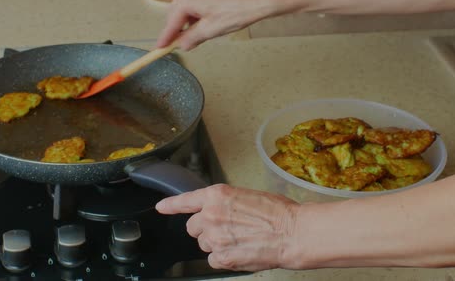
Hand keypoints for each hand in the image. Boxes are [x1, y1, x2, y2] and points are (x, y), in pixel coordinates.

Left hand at [155, 184, 300, 270]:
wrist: (292, 233)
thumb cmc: (278, 212)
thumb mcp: (247, 195)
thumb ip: (225, 203)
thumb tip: (219, 211)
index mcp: (217, 195)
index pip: (185, 200)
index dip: (171, 205)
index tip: (162, 207)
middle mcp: (211, 215)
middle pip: (193, 227)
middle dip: (205, 228)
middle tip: (226, 228)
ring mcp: (214, 238)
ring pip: (203, 244)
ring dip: (215, 243)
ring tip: (238, 239)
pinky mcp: (221, 258)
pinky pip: (212, 259)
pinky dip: (223, 258)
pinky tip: (239, 251)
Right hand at [156, 0, 281, 50]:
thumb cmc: (238, 10)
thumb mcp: (211, 30)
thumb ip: (192, 38)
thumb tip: (182, 44)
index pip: (172, 22)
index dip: (166, 37)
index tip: (160, 47)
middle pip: (177, 12)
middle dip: (178, 29)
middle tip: (177, 45)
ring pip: (187, 6)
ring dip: (189, 21)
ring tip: (196, 35)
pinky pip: (197, 1)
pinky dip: (197, 13)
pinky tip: (204, 23)